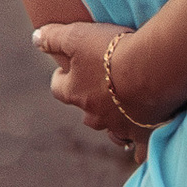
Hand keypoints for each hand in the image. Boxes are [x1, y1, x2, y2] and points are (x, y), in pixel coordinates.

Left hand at [32, 20, 170, 158]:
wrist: (151, 70)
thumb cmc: (112, 51)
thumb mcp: (77, 36)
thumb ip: (53, 37)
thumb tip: (35, 38)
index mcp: (76, 92)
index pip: (58, 88)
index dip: (62, 78)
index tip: (66, 69)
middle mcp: (95, 114)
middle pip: (86, 113)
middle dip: (90, 102)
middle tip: (100, 87)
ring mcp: (119, 126)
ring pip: (111, 131)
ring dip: (113, 123)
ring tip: (119, 115)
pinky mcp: (143, 134)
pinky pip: (139, 149)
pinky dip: (139, 149)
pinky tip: (141, 150)